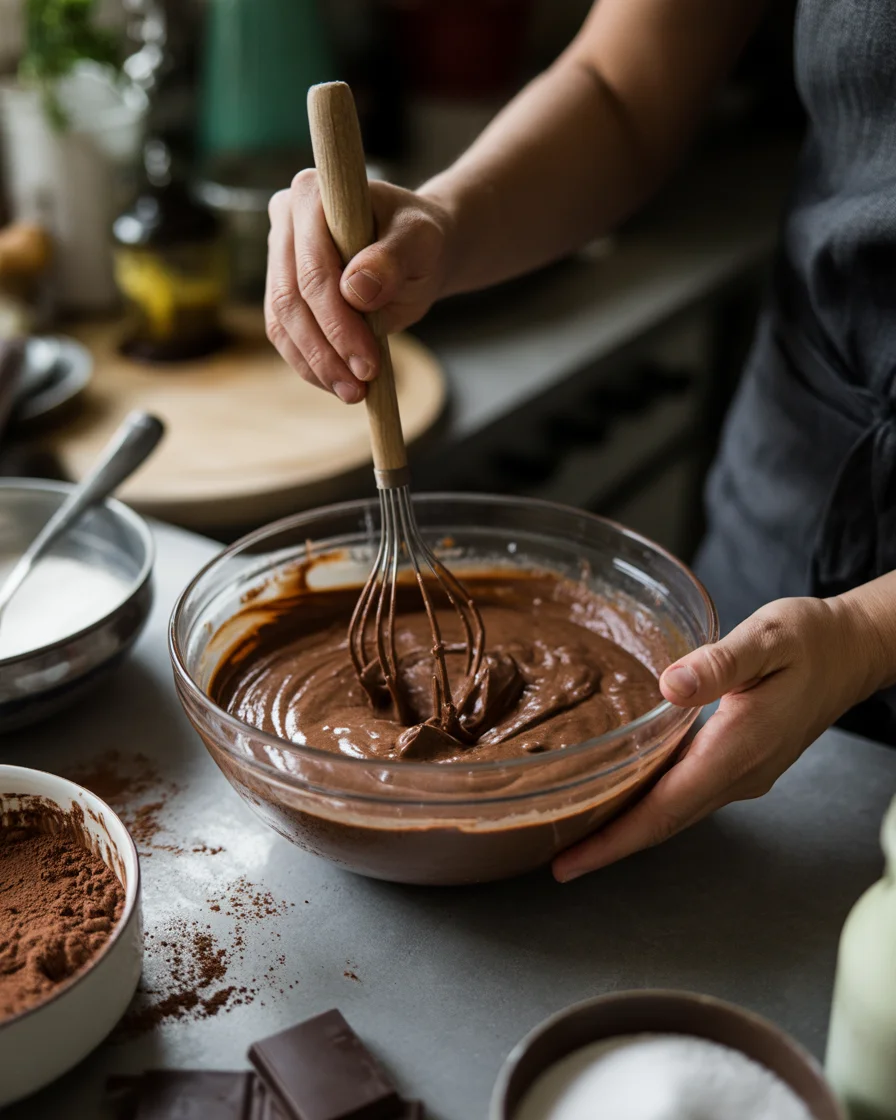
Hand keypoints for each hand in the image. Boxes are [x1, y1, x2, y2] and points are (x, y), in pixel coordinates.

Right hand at [265, 172, 453, 402]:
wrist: (417, 253)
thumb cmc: (420, 240)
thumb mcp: (422, 242)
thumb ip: (393, 259)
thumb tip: (355, 289)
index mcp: (313, 193)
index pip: (313, 266)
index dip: (336, 319)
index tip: (368, 360)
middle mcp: (284, 220)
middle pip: (291, 298)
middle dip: (327, 350)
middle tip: (362, 384)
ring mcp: (278, 257)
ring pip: (282, 323)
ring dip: (316, 365)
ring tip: (354, 392)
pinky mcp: (282, 290)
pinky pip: (285, 336)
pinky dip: (311, 366)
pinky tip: (340, 384)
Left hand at [552, 595, 881, 881]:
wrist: (852, 652)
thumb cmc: (810, 640)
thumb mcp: (766, 639)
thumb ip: (719, 663)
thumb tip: (671, 685)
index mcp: (738, 747)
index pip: (665, 808)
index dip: (614, 839)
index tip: (570, 862)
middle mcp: (739, 773)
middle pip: (664, 823)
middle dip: (609, 846)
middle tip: (556, 861)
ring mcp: (743, 774)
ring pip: (676, 813)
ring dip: (628, 829)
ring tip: (578, 832)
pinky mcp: (743, 764)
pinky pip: (688, 795)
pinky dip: (651, 804)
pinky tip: (624, 794)